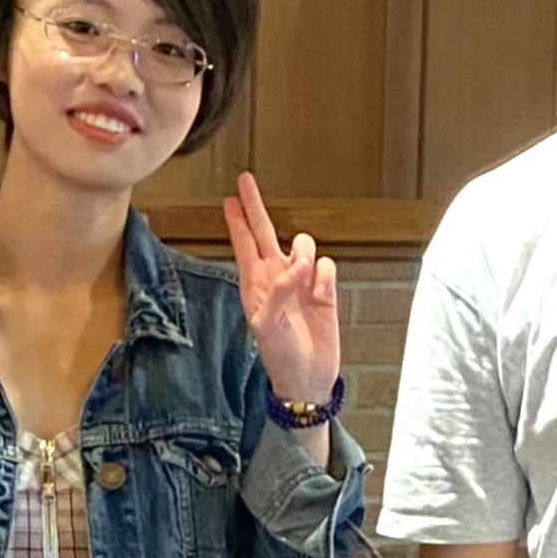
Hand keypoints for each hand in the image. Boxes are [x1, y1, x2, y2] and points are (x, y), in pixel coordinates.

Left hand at [222, 171, 339, 408]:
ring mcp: (300, 282)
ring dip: (305, 255)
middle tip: (246, 181)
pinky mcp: (323, 290)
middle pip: (265, 232)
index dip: (238, 220)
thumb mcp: (266, 326)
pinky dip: (325, 278)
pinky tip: (320, 297)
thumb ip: (277, 291)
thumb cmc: (280, 355)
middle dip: (256, 207)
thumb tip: (295, 264)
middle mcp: (276, 277)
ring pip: (304, 245)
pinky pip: (327, 266)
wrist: (309, 376)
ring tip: (304, 279)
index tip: (229, 197)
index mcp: (255, 284)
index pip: (244, 244)